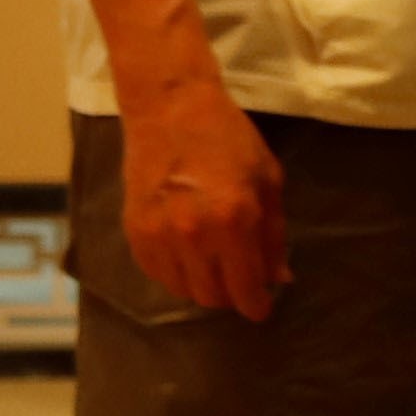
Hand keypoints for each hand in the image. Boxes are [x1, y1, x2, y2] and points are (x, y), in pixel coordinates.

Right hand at [115, 74, 289, 322]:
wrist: (170, 108)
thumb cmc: (228, 138)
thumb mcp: (267, 179)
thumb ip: (273, 234)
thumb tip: (279, 278)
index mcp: (235, 219)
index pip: (245, 289)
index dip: (257, 305)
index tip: (262, 306)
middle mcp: (195, 234)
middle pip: (214, 296)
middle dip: (232, 295)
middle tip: (240, 279)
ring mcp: (160, 235)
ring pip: (185, 291)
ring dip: (204, 286)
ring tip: (214, 263)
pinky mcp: (135, 232)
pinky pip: (158, 275)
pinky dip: (176, 274)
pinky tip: (188, 254)